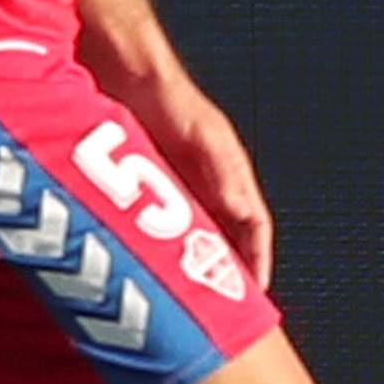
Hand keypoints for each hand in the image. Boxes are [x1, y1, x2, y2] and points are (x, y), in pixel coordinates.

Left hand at [114, 59, 277, 295]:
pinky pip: (162, 228)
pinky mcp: (149, 187)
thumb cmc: (170, 99)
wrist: (126, 78)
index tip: (256, 292)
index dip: (258, 260)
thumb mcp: (203, 137)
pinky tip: (149, 268)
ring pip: (195, 237)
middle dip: (227, 272)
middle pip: (226, 238)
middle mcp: (208, 186)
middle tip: (222, 305)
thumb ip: (223, 172)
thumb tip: (242, 211)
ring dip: (193, 264)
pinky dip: (162, 250)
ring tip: (187, 297)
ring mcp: (180, 187)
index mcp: (230, 177)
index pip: (255, 228)